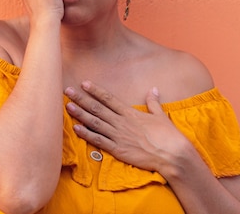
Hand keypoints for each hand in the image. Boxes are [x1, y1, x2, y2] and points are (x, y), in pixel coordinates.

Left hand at [64, 81, 190, 173]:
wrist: (172, 155)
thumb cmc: (168, 136)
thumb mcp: (160, 116)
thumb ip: (153, 102)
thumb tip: (153, 89)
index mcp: (130, 113)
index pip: (109, 98)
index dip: (95, 90)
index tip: (84, 83)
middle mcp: (121, 122)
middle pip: (97, 108)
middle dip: (81, 99)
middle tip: (67, 91)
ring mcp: (118, 136)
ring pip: (94, 123)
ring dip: (80, 114)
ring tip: (68, 106)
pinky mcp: (117, 150)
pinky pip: (98, 141)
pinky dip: (86, 134)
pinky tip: (76, 128)